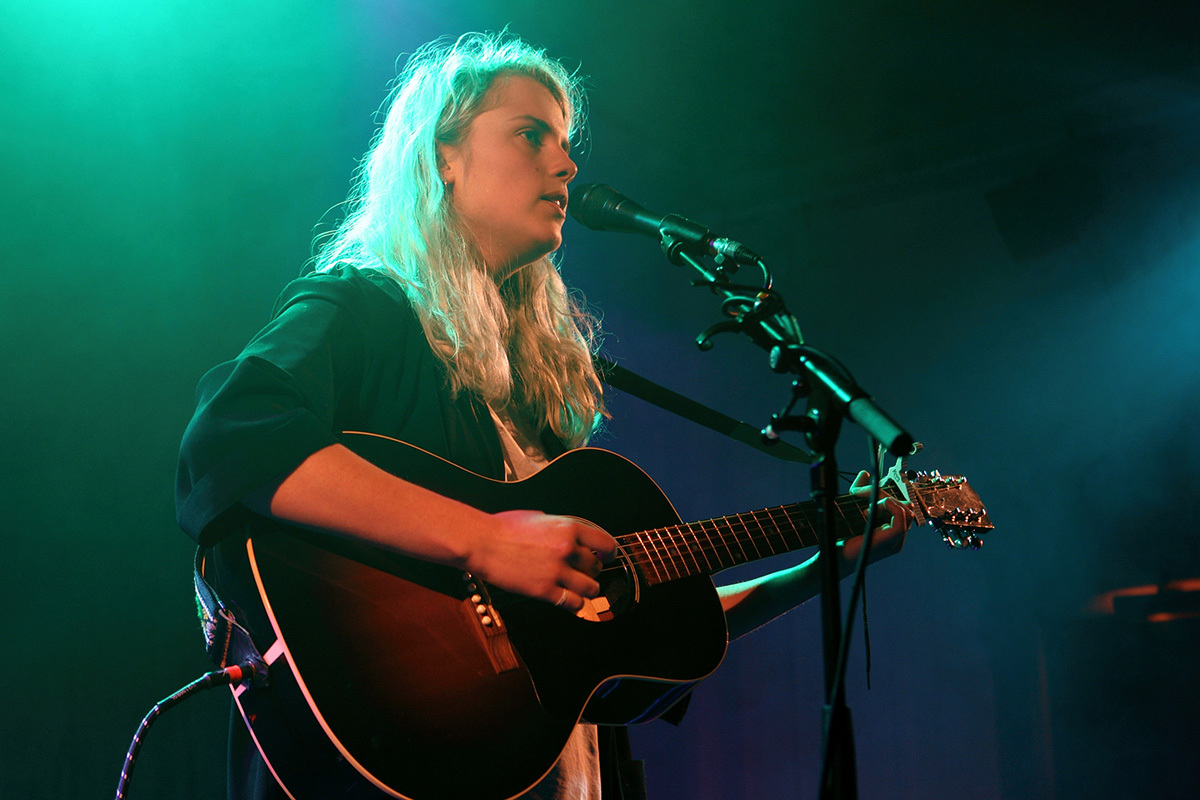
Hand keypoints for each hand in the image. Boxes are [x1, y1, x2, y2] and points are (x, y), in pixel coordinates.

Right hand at [467, 510, 617, 611]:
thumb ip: (559, 527)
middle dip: (592, 571)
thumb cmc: (504, 528)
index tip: (607, 557)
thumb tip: (572, 536)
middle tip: (583, 572)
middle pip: (597, 567)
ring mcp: (557, 571)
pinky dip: (574, 604)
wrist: (483, 542)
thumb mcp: (539, 517)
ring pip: (591, 588)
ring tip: (580, 588)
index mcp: (568, 528)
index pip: (605, 543)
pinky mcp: (545, 591)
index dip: (609, 553)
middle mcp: (567, 550)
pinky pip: (573, 604)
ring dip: (588, 590)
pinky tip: (568, 600)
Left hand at [841, 470, 915, 566]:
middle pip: (905, 505)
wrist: (832, 556)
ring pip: (906, 510)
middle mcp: (895, 536)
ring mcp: (894, 541)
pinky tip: (872, 508)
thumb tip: (865, 474)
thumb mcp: (851, 508)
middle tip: (860, 495)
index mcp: (890, 529)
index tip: (861, 492)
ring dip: (885, 500)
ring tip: (865, 508)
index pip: (902, 505)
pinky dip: (890, 507)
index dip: (884, 493)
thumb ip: (860, 490)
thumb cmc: (841, 536)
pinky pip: (902, 520)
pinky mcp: (889, 542)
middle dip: (883, 494)